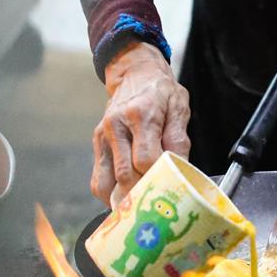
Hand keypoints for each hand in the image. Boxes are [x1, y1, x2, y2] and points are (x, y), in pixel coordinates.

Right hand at [91, 42, 190, 204]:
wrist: (135, 73)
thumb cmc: (160, 92)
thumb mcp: (179, 107)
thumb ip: (178, 138)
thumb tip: (179, 168)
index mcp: (140, 114)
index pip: (145, 158)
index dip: (159, 176)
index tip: (171, 184)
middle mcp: (116, 126)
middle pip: (125, 175)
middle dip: (143, 191)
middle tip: (159, 201)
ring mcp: (103, 136)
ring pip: (106, 183)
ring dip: (124, 198)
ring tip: (141, 203)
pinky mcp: (97, 144)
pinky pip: (98, 180)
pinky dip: (111, 194)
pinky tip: (127, 197)